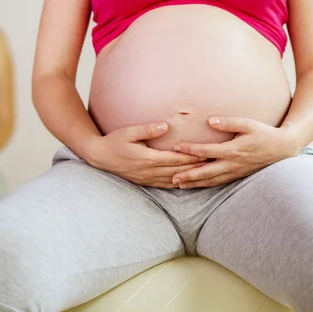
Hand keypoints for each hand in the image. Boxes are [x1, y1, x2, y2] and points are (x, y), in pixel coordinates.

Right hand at [87, 122, 207, 187]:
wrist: (99, 157)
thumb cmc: (114, 141)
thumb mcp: (128, 132)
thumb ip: (148, 129)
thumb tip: (166, 126)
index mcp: (147, 158)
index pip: (175, 159)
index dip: (192, 157)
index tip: (206, 154)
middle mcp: (148, 171)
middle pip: (177, 171)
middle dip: (195, 168)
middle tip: (213, 164)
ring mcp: (146, 178)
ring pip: (173, 180)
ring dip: (189, 178)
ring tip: (205, 174)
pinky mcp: (144, 181)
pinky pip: (165, 185)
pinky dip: (178, 184)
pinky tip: (187, 182)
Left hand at [172, 117, 297, 188]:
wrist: (282, 148)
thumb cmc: (264, 133)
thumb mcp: (248, 124)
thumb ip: (229, 122)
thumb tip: (210, 121)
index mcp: (233, 150)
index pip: (207, 151)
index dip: (191, 149)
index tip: (176, 147)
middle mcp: (232, 164)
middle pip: (205, 172)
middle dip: (188, 175)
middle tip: (171, 177)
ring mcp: (235, 172)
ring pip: (211, 180)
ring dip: (194, 183)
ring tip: (179, 185)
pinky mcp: (237, 175)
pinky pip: (218, 182)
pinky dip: (205, 184)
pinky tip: (196, 185)